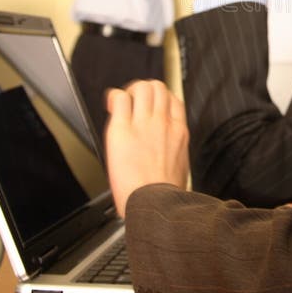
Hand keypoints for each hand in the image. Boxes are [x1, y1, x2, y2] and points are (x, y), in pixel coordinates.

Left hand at [105, 81, 189, 217]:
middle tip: (135, 100)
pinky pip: (119, 99)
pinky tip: (111, 104)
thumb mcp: (180, 166)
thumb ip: (173, 149)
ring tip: (123, 101)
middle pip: (157, 88)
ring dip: (131, 91)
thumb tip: (165, 151)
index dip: (161, 98)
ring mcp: (143, 124)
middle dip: (144, 90)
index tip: (152, 105)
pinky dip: (114, 97)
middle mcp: (163, 123)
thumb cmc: (166, 194)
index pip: (173, 100)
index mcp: (178, 132)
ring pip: (142, 88)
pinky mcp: (122, 129)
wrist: (155, 205)